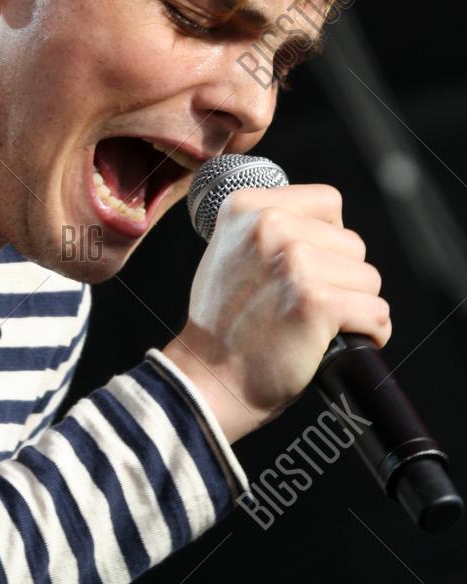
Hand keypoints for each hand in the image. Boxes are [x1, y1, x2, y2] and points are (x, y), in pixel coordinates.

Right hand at [160, 184, 390, 443]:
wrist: (207, 380)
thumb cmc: (222, 327)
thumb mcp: (230, 253)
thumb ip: (271, 230)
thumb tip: (326, 230)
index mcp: (246, 206)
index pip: (328, 203)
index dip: (327, 241)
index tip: (304, 271)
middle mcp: (270, 225)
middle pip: (352, 243)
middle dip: (339, 279)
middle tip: (300, 307)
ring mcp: (294, 262)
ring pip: (367, 278)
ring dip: (352, 307)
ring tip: (313, 327)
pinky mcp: (316, 301)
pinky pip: (376, 312)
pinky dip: (369, 334)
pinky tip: (337, 345)